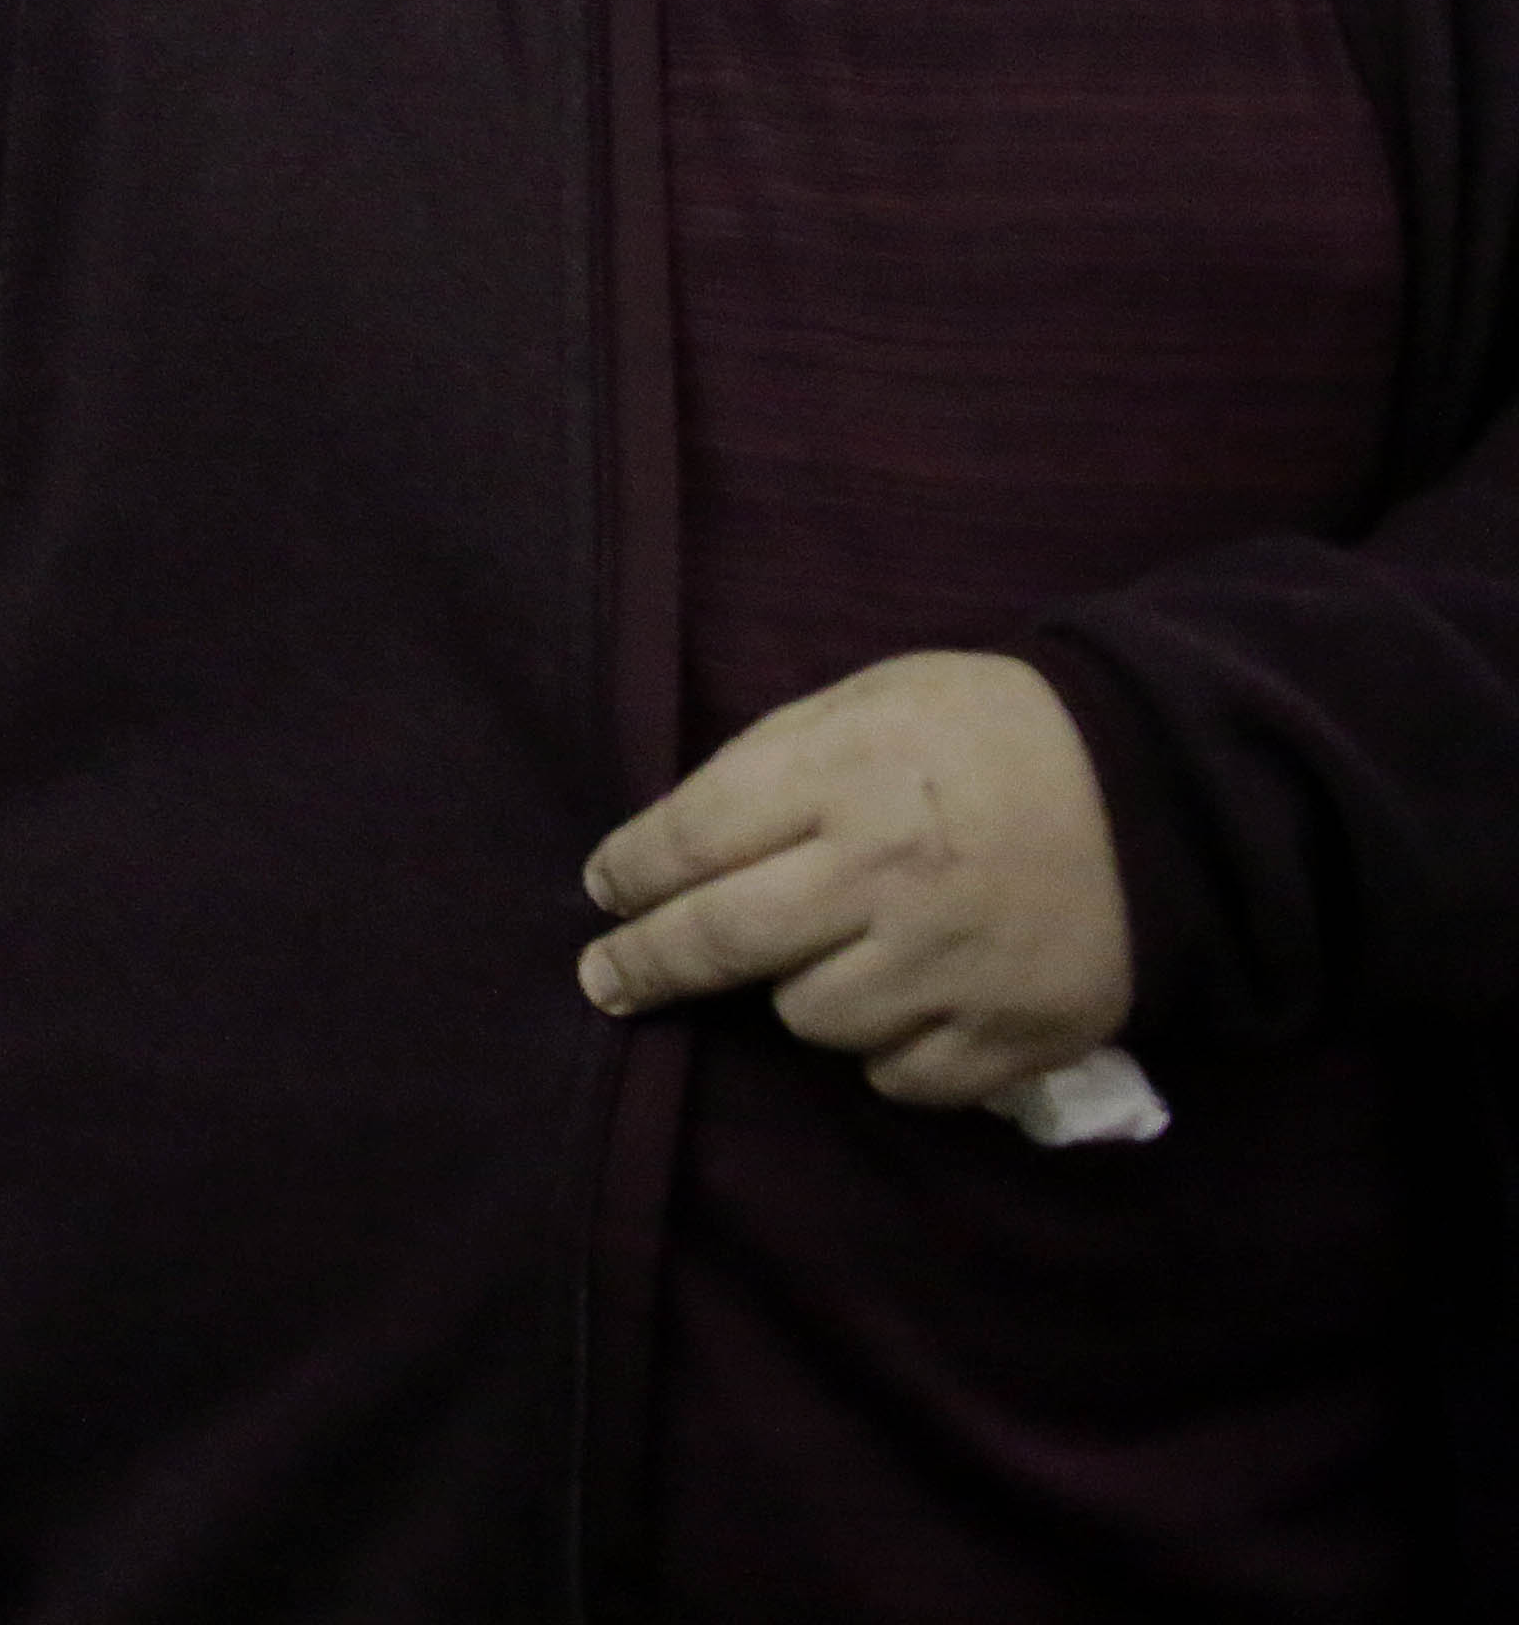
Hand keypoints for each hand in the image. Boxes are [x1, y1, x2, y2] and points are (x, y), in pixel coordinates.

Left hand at [576, 650, 1132, 1106]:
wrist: (1170, 791)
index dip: (631, 870)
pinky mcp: (1012, 1035)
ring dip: (795, 995)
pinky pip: (899, 1077)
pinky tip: (897, 1007)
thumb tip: (675, 839)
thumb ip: (774, 761)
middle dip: (646, 964)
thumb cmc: (998, 730)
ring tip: (828, 954)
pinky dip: (883, 1051)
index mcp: (844, 775)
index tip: (606, 890)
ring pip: (810, 1019)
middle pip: (725, 941)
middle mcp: (886, 877)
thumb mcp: (874, 698)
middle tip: (606, 978)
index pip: (691, 838)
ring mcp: (950, 965)